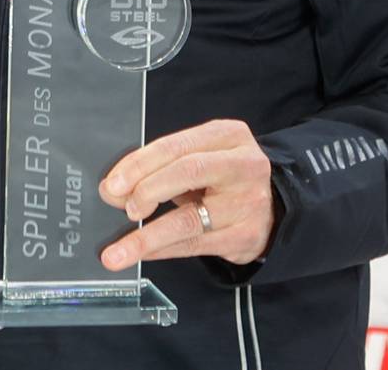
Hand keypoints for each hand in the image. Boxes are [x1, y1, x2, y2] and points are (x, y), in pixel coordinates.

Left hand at [97, 119, 277, 268]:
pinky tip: (143, 253)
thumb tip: (113, 190)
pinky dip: (162, 250)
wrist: (274, 207)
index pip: (176, 146)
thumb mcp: (201, 158)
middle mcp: (243, 166)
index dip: (139, 164)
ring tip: (118, 251)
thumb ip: (161, 167)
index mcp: (228, 136)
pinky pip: (194, 245)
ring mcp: (247, 203)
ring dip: (146, 237)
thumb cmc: (226, 178)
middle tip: (121, 206)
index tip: (113, 183)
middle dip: (145, 189)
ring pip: (189, 219)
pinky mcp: (245, 237)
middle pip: (187, 172)